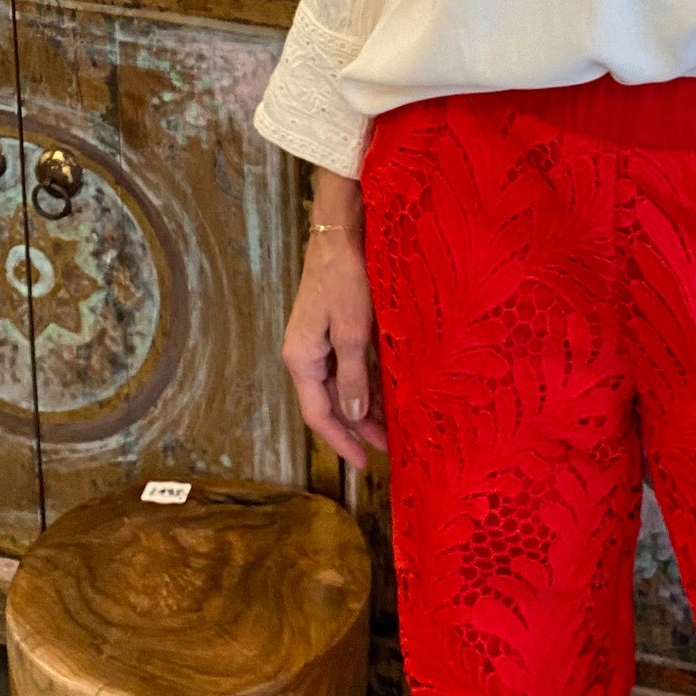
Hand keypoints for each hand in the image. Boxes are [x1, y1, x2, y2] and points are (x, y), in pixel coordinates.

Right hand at [281, 172, 387, 470]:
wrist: (340, 233)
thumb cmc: (345, 279)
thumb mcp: (352, 330)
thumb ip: (354, 375)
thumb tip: (355, 415)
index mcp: (302, 359)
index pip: (319, 414)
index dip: (342, 441)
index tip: (365, 463)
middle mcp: (306, 355)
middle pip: (330, 403)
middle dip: (358, 426)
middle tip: (390, 447)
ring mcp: (318, 341)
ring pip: (341, 385)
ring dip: (364, 406)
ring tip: (393, 426)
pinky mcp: (333, 327)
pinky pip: (348, 366)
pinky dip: (366, 382)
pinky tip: (387, 391)